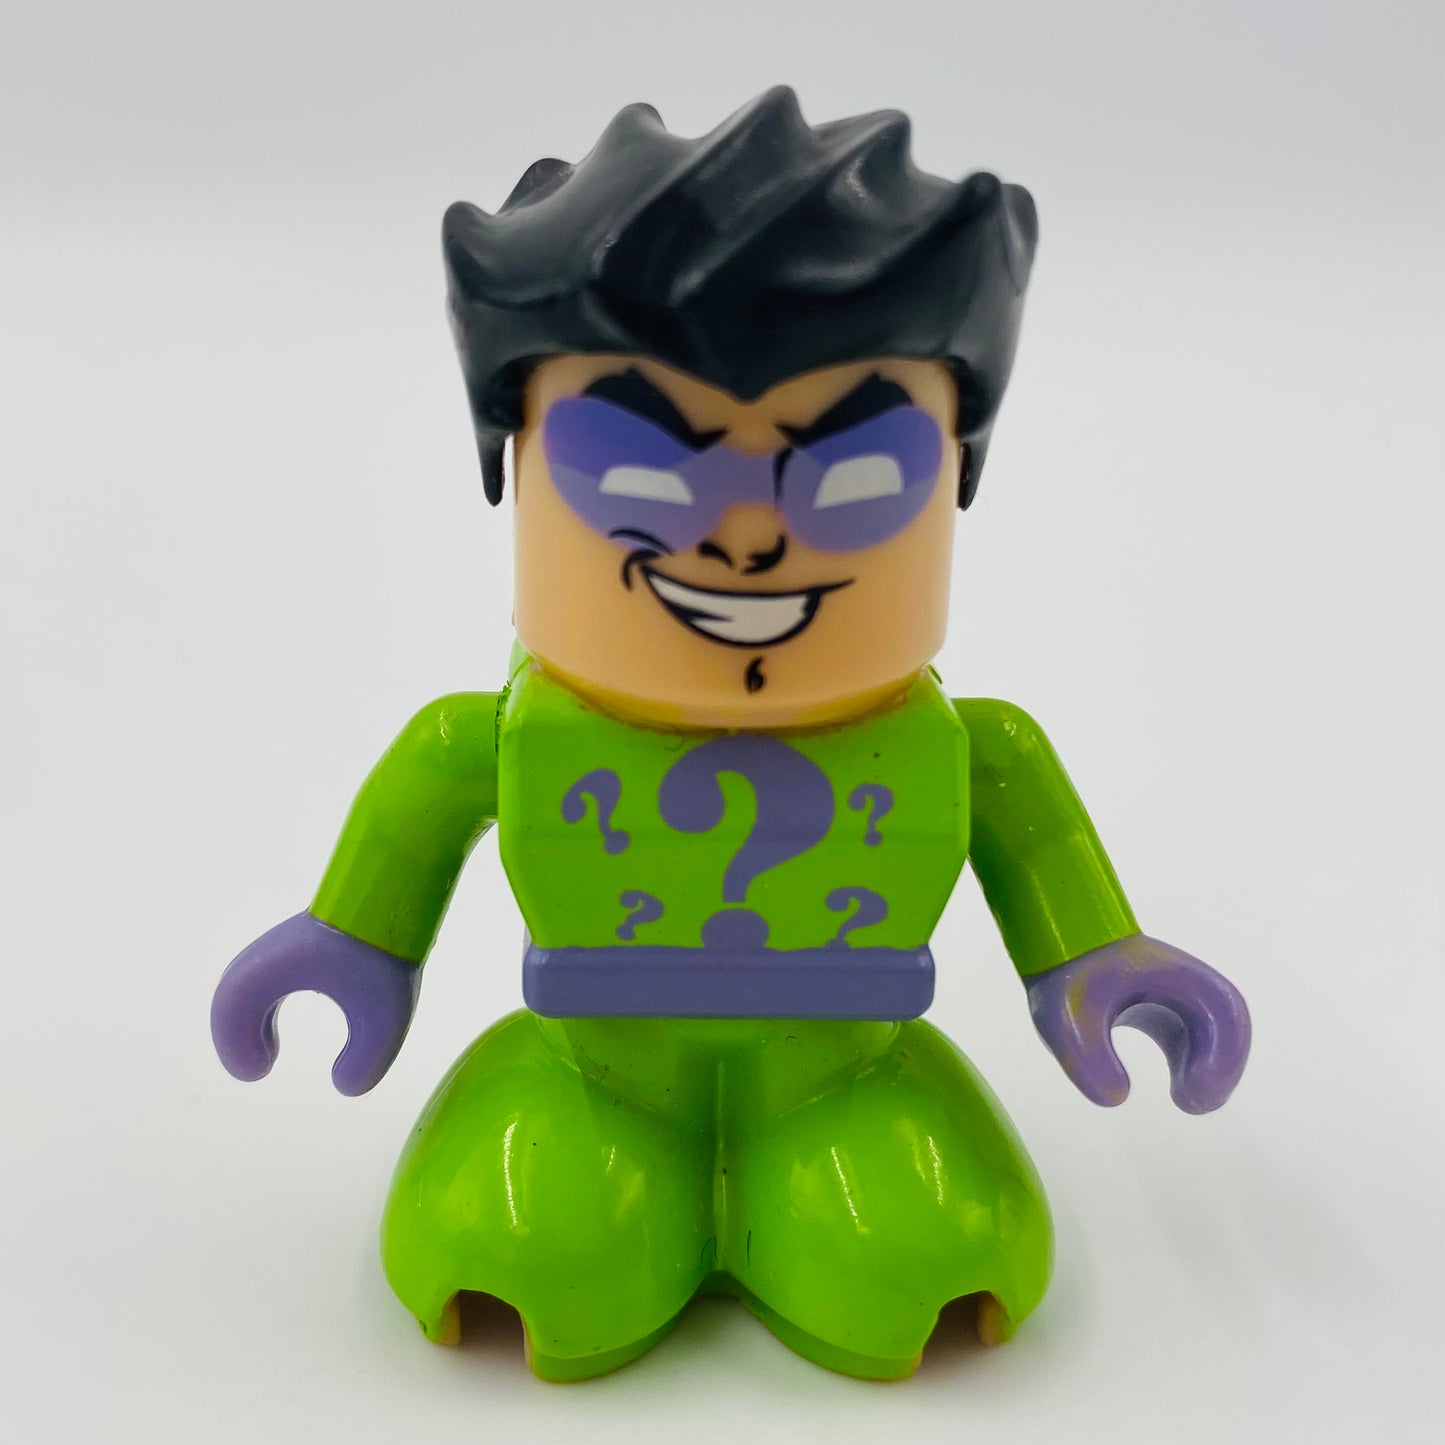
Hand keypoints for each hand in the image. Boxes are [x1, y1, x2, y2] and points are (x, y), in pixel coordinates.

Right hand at [211, 912, 420, 1095]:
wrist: (402, 895)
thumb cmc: (387, 955)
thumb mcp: (385, 1019)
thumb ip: (365, 1061)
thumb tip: (346, 1085)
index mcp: (280, 965)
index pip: (233, 1003)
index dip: (235, 1042)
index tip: (259, 1072)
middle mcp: (276, 949)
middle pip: (234, 990)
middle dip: (239, 1032)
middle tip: (262, 1065)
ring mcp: (289, 940)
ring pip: (247, 981)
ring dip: (250, 1018)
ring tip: (270, 1050)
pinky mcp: (305, 936)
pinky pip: (266, 973)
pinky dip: (263, 1002)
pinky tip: (280, 1022)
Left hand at [1024, 934, 1249, 1112]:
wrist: (1053, 953)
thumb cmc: (1063, 977)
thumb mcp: (1064, 1018)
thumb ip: (1088, 1059)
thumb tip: (1116, 1096)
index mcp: (1170, 973)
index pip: (1223, 1008)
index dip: (1225, 1050)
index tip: (1194, 1084)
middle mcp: (1182, 984)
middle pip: (1229, 1025)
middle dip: (1223, 1067)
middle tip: (1190, 1102)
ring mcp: (1176, 1000)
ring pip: (1216, 1038)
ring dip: (1211, 1071)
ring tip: (1184, 1099)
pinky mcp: (1163, 1017)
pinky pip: (1197, 1045)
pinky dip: (1196, 1069)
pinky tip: (1179, 1091)